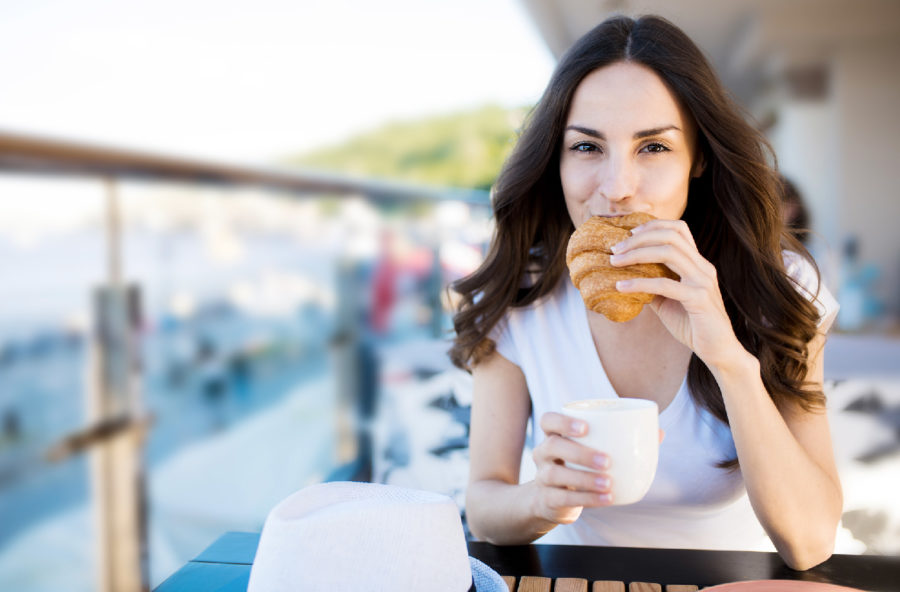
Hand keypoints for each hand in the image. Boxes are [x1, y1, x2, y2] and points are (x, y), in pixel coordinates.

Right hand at [530, 412, 612, 525]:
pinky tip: (607, 498)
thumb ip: (622, 441)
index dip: (563, 422)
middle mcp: (543, 453)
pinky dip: (587, 498)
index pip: (548, 420)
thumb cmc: (579, 467)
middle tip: (607, 461)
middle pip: (552, 446)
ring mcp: (542, 477)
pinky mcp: (548, 499)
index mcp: (553, 435)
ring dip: (585, 479)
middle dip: (580, 453)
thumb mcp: (592, 451)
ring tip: (608, 483)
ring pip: (555, 474)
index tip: (586, 428)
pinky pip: (563, 498)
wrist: (552, 500)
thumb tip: (659, 433)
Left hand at [609, 219, 744, 367]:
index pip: (679, 229)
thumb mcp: (666, 301)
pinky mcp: (699, 299)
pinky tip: (621, 286)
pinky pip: (665, 284)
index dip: (653, 226)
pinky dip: (640, 282)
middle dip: (639, 238)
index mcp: (697, 263)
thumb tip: (623, 277)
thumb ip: (651, 286)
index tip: (629, 234)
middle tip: (615, 250)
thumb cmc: (692, 325)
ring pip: (669, 253)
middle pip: (670, 236)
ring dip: (637, 254)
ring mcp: (703, 281)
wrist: (717, 350)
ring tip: (614, 262)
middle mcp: (703, 267)